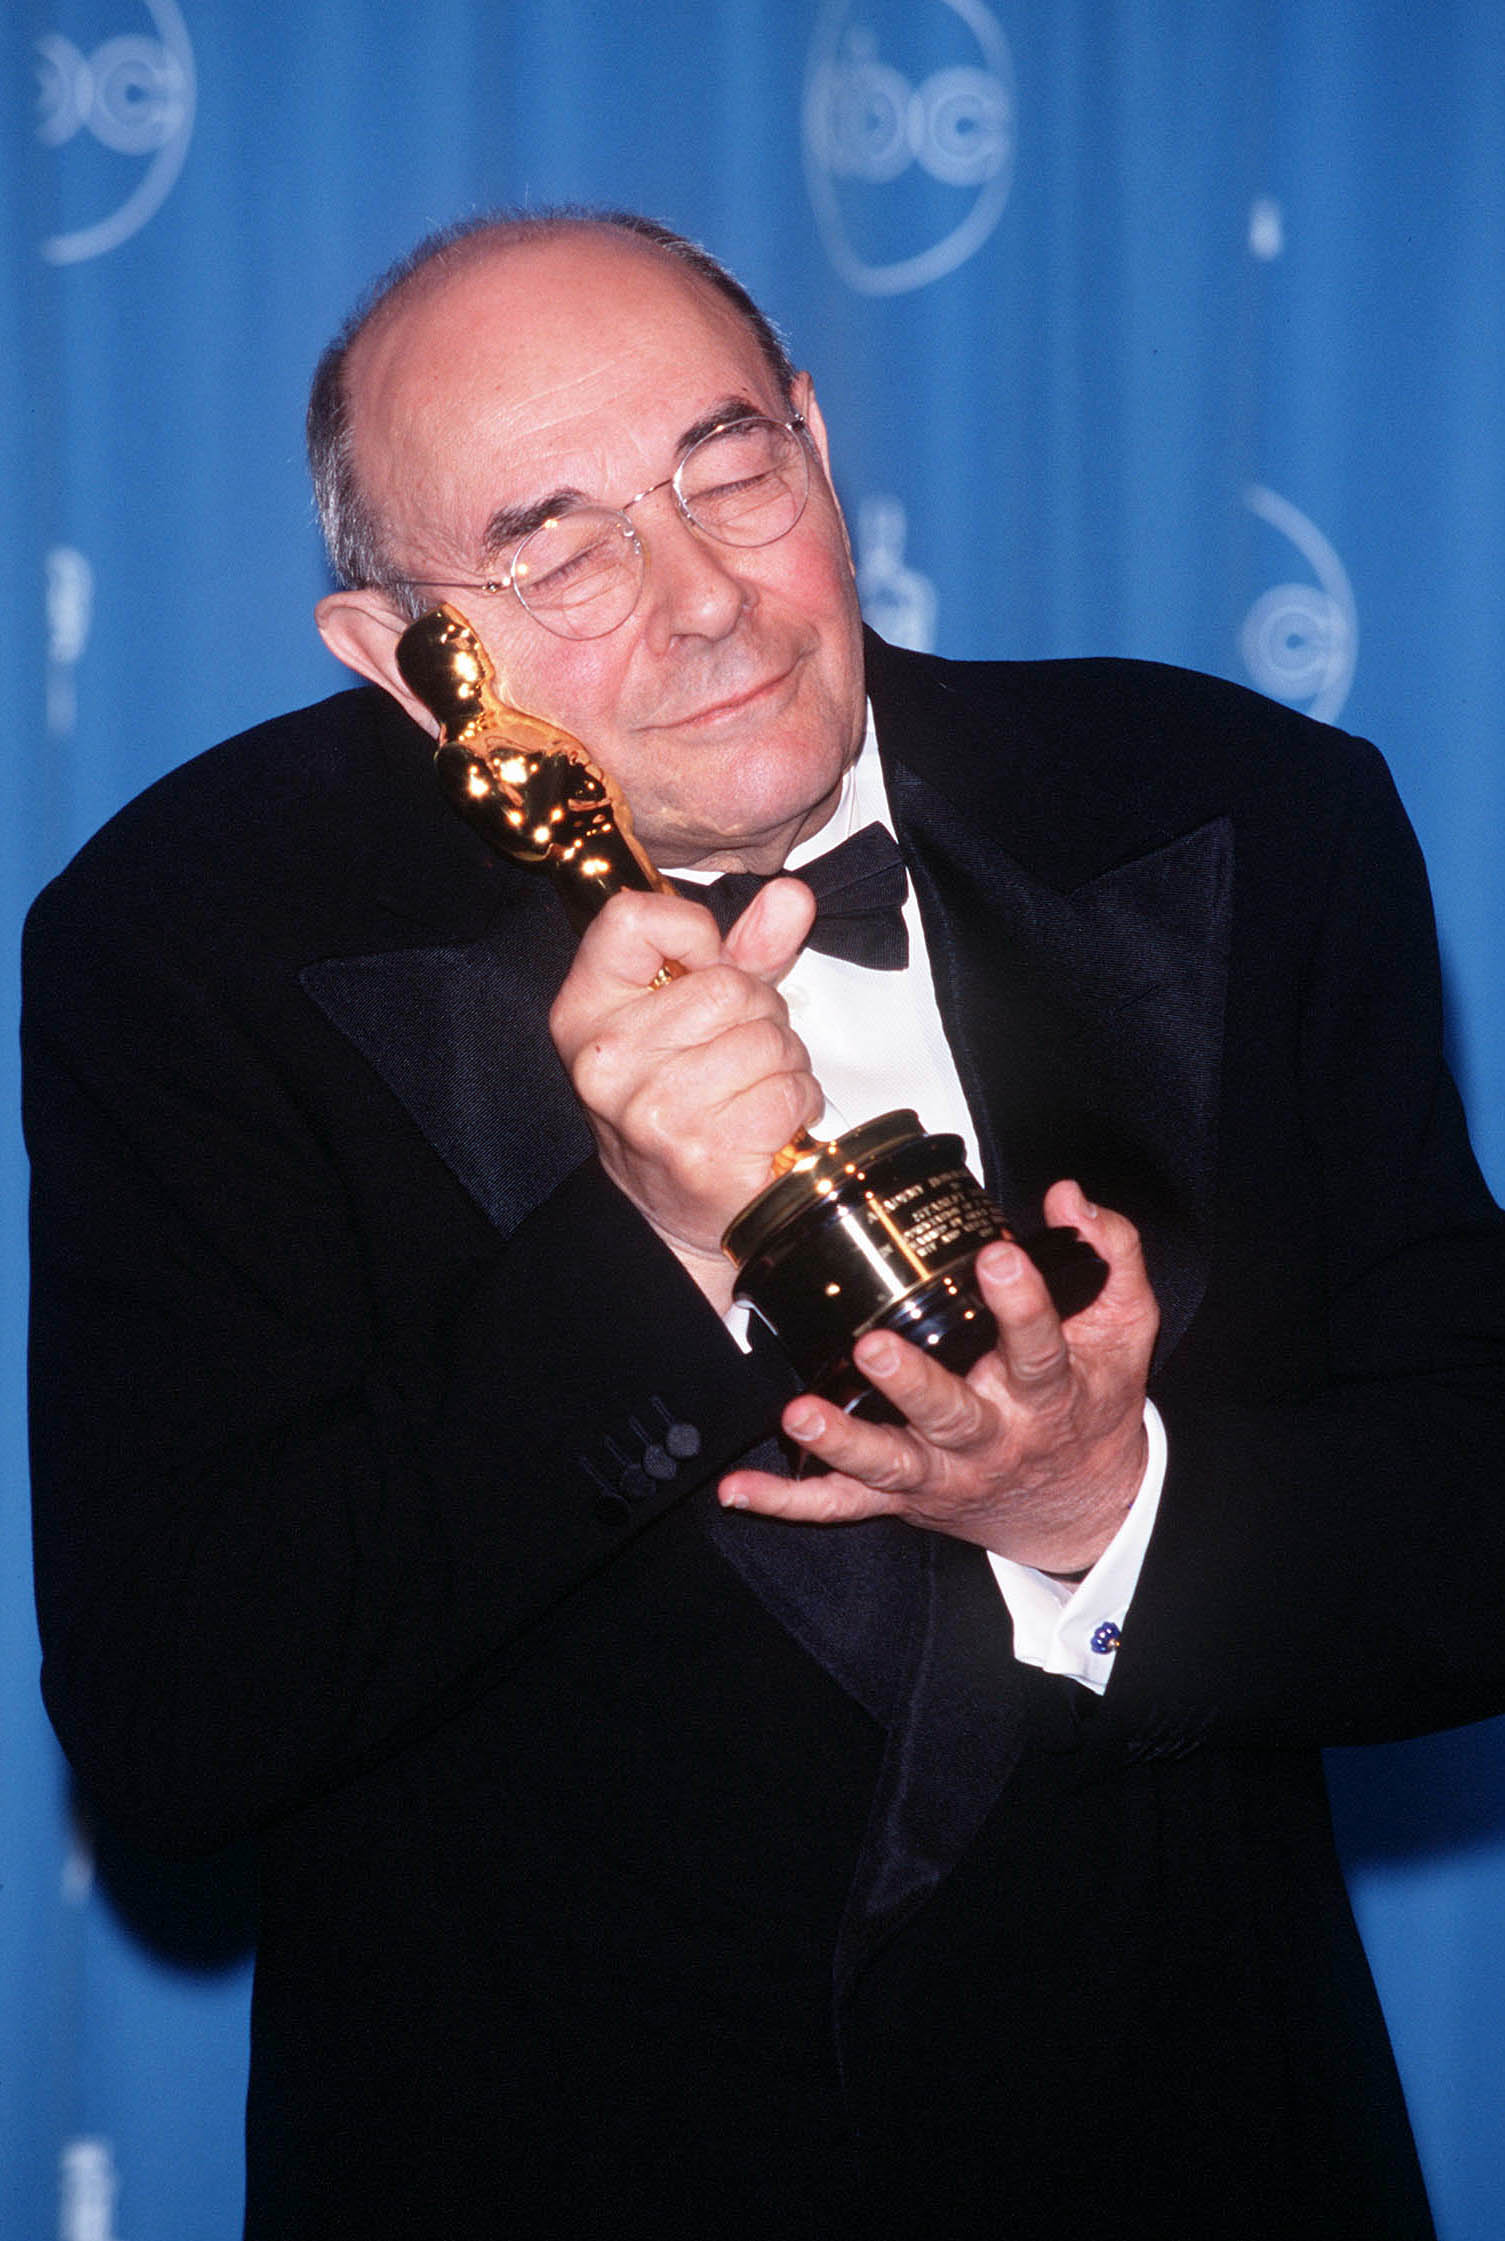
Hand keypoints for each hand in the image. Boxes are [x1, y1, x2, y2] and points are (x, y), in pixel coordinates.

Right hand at [549, 879, 821, 1307]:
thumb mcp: (696, 1014)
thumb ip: (744, 950)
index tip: (704, 968)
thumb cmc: (682, 1102)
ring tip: (752, 1090)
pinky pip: (790, 1089)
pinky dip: (798, 1102)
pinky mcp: (704, 1153)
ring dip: (783, 1062)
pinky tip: (768, 1123)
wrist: (671, 1214)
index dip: (692, 933)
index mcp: (585, 1012)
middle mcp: (607, 1059)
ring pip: (768, 1037)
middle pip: (727, 985)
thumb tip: (793, 896)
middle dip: (759, 1014)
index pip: (631, 917)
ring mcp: (653, 1110)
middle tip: (739, 1054)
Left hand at [719, 1182, 1158, 1571]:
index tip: (999, 1258)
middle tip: (876, 1346)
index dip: (1022, 1303)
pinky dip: (787, 1501)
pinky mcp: (904, 1499)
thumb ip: (1109, 1256)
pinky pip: (840, 1505)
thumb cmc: (1092, 1404)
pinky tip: (740, 1489)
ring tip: (800, 1415)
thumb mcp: (1123, 1329)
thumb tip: (1070, 1197)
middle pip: (951, 1415)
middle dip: (912, 1384)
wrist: (1083, 1504)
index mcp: (1047, 1392)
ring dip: (842, 1443)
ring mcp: (943, 1474)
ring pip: (889, 1463)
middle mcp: (992, 1437)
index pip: (1038, 1347)